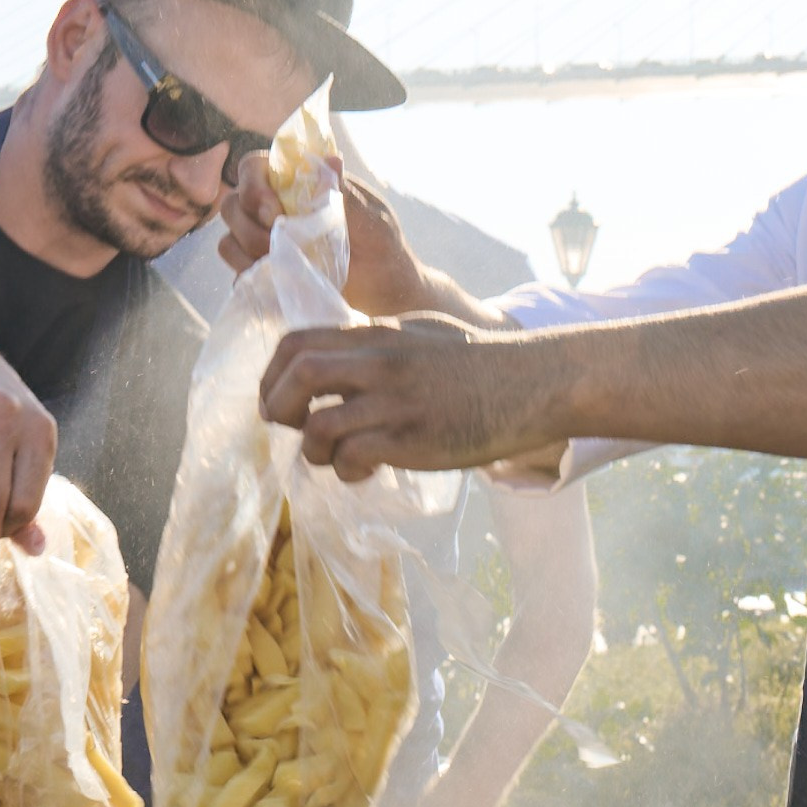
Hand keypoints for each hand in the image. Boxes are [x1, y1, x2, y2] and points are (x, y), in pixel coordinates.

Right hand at [216, 155, 432, 317]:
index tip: (273, 209)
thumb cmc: (382, 244)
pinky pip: (238, 275)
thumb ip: (345, 192)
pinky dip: (253, 278)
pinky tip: (280, 282)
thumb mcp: (370, 216)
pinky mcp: (265, 276)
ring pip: (228, 241)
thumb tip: (331, 160)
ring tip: (285, 264)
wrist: (387, 291)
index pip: (253, 167)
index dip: (252, 185)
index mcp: (295, 184)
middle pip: (231, 205)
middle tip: (279, 241)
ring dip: (250, 253)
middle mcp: (273, 211)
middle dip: (248, 225)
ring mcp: (265, 244)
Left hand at [259, 315, 569, 479]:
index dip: (273, 375)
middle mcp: (378, 362)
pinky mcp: (411, 440)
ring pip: (318, 426)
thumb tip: (332, 363)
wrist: (533, 383)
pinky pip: (351, 458)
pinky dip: (346, 470)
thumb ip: (375, 345)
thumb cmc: (478, 363)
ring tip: (337, 458)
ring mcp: (394, 402)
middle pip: (297, 375)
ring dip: (315, 450)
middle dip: (280, 408)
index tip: (279, 400)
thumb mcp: (419, 335)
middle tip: (293, 429)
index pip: (296, 343)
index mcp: (375, 334)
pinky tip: (366, 472)